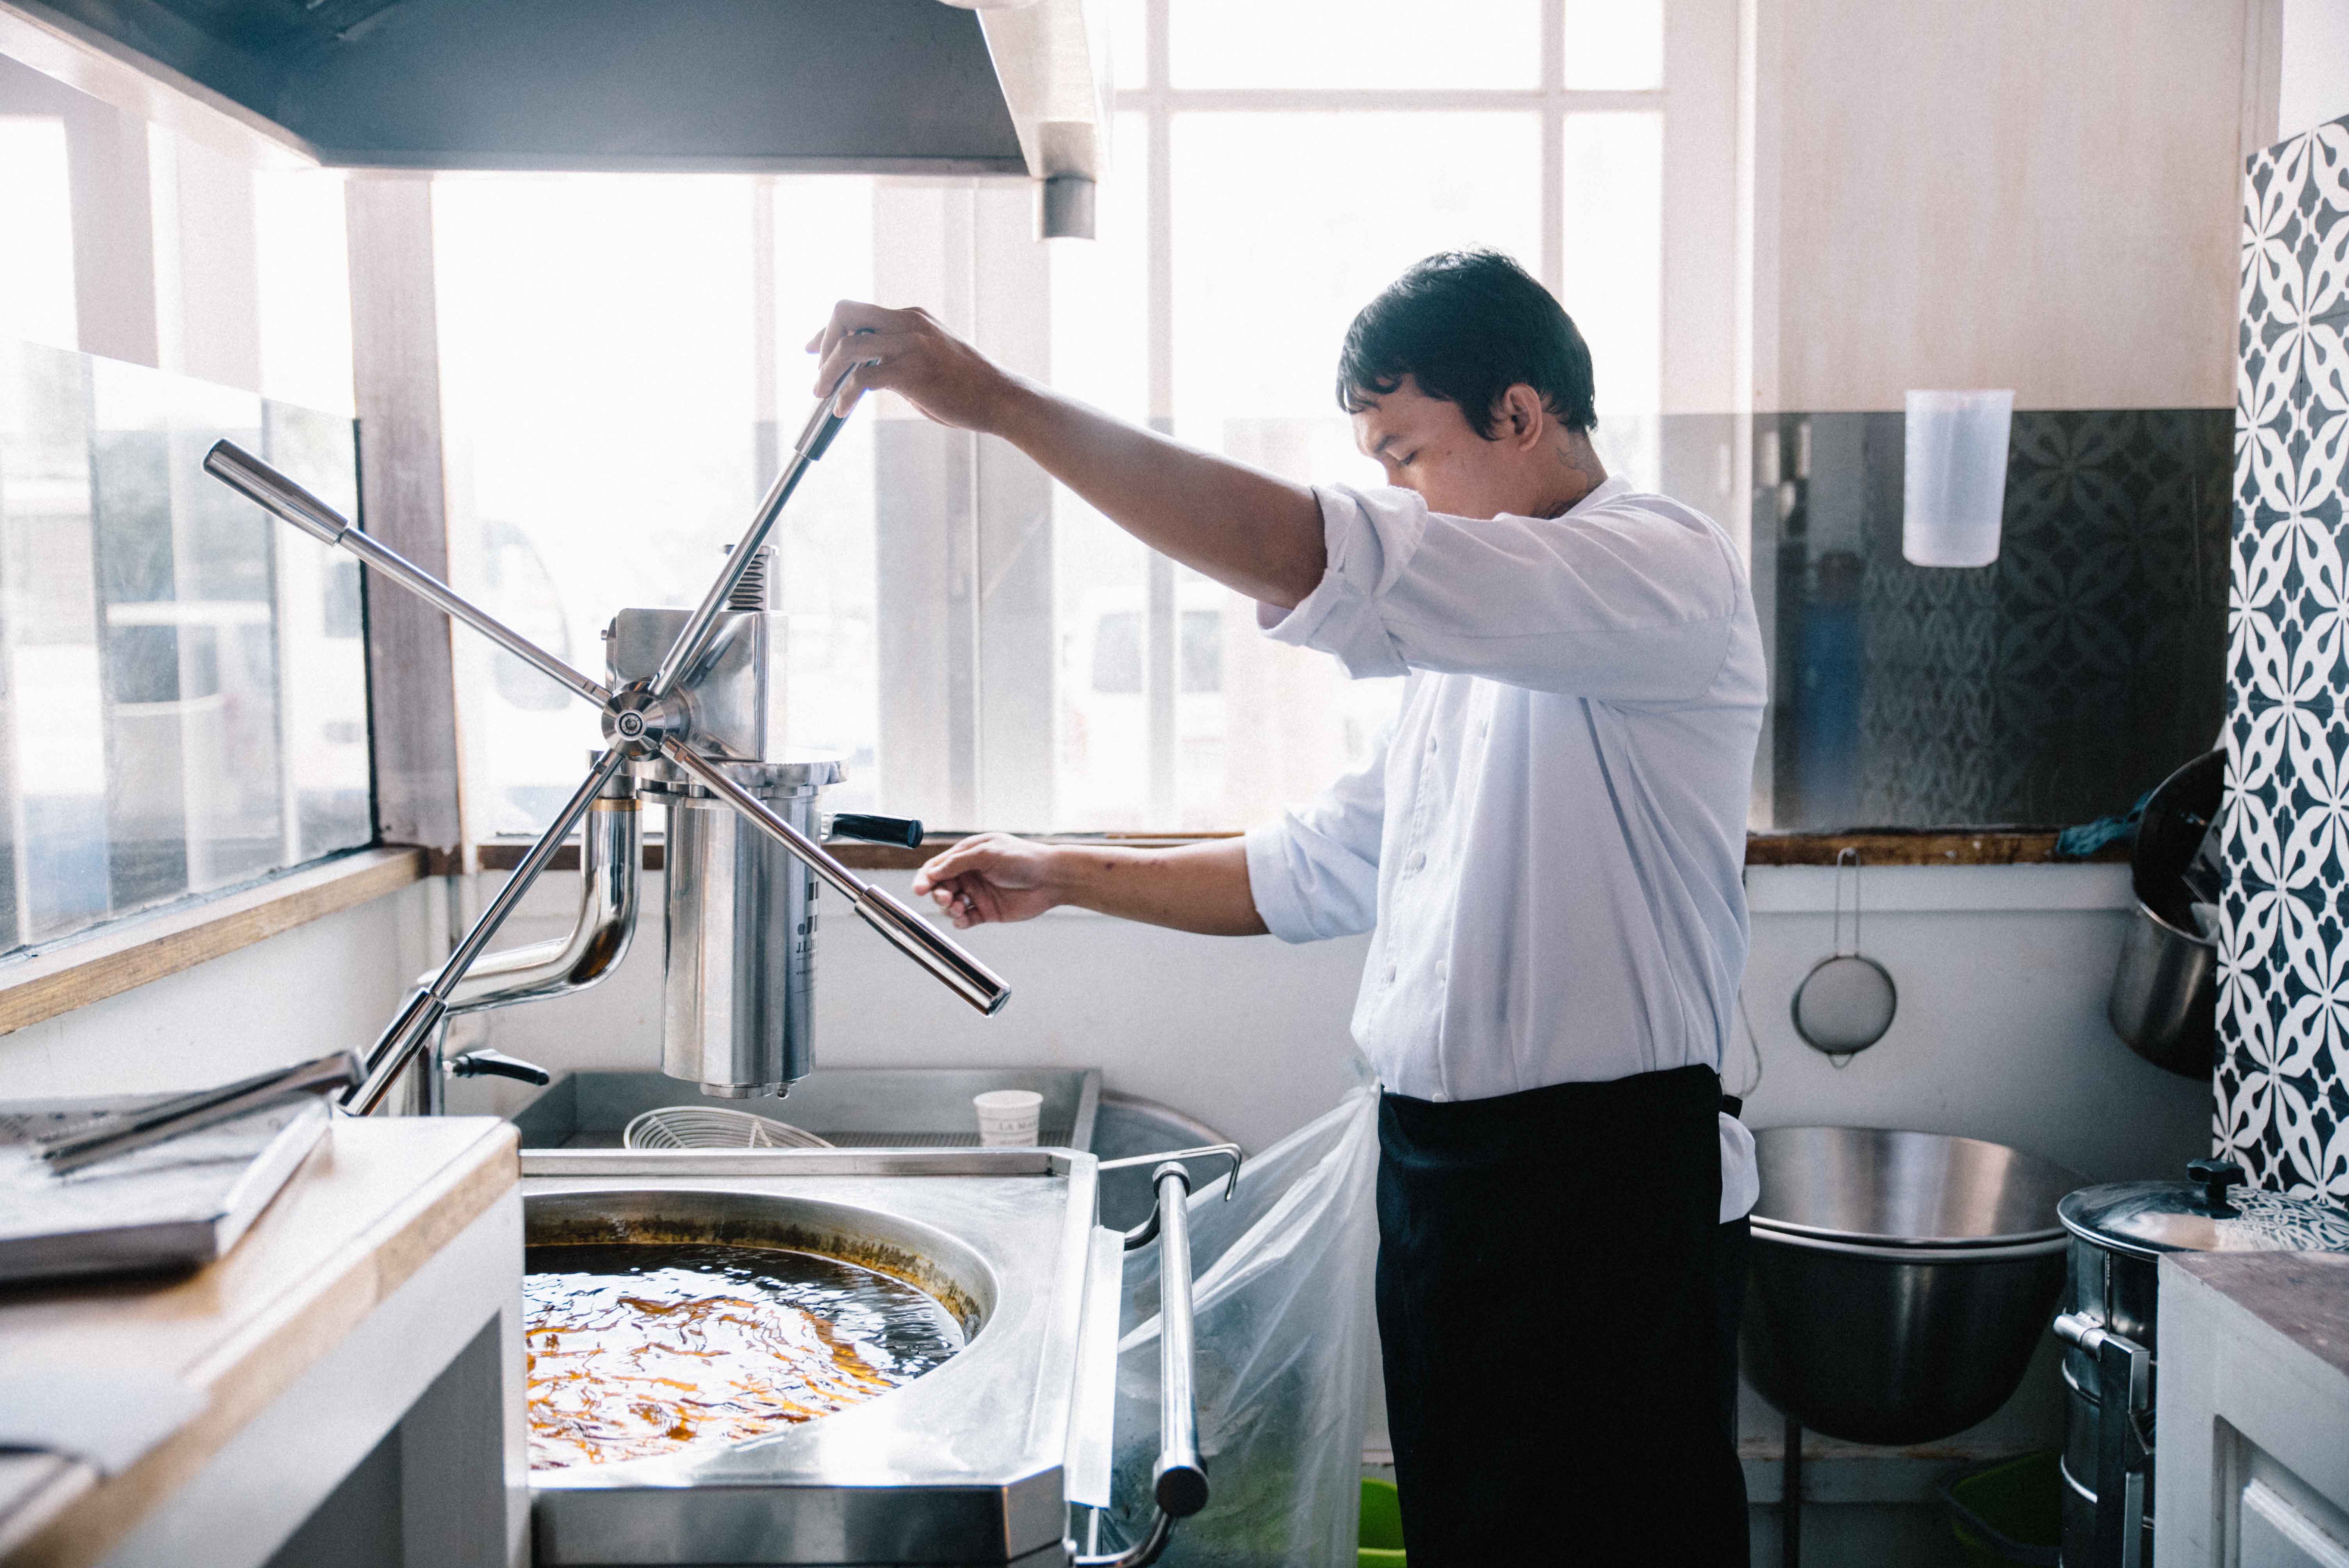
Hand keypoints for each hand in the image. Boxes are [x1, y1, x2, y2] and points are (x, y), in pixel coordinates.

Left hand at [807, 301, 1025, 432]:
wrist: (1000, 398)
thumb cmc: (967, 386)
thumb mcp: (930, 356)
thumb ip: (900, 355)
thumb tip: (867, 372)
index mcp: (912, 317)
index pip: (856, 311)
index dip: (827, 330)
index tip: (813, 350)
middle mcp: (908, 323)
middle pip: (844, 312)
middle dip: (824, 343)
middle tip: (820, 377)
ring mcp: (910, 345)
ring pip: (848, 345)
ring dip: (827, 372)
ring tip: (822, 394)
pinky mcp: (912, 371)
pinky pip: (863, 378)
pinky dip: (845, 395)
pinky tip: (842, 409)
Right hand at [911, 833, 1066, 928]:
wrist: (1050, 879)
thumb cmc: (1021, 858)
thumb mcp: (987, 853)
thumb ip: (957, 862)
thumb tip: (931, 872)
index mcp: (966, 856)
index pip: (936, 867)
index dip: (924, 878)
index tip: (918, 890)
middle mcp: (969, 874)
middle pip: (940, 887)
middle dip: (937, 894)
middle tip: (946, 898)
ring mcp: (977, 894)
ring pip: (949, 905)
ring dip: (948, 908)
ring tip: (959, 908)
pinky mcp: (986, 912)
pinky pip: (964, 919)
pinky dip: (960, 921)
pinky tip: (964, 919)